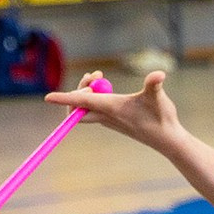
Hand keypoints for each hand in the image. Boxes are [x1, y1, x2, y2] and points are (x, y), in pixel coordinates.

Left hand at [45, 69, 181, 152]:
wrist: (166, 139)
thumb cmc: (161, 119)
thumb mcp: (159, 98)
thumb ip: (155, 85)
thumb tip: (158, 76)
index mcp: (111, 108)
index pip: (82, 102)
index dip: (64, 98)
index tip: (48, 97)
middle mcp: (106, 115)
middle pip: (78, 104)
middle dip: (79, 88)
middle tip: (95, 74)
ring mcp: (108, 119)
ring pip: (84, 106)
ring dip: (85, 90)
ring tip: (99, 76)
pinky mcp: (112, 119)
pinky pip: (92, 108)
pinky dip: (92, 96)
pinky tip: (103, 87)